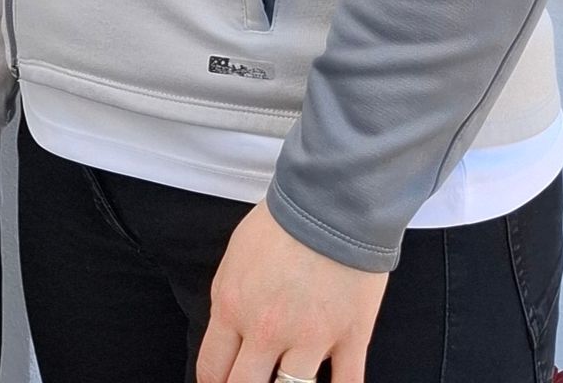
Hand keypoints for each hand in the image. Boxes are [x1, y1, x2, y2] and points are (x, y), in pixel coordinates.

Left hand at [195, 201, 387, 382]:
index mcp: (233, 307)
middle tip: (253, 380)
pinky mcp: (350, 338)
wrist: (332, 197)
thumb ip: (228, 298)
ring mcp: (311, 339)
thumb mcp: (235, 255)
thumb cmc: (283, 219)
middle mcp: (267, 330)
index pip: (212, 370)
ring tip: (289, 376)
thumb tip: (227, 334)